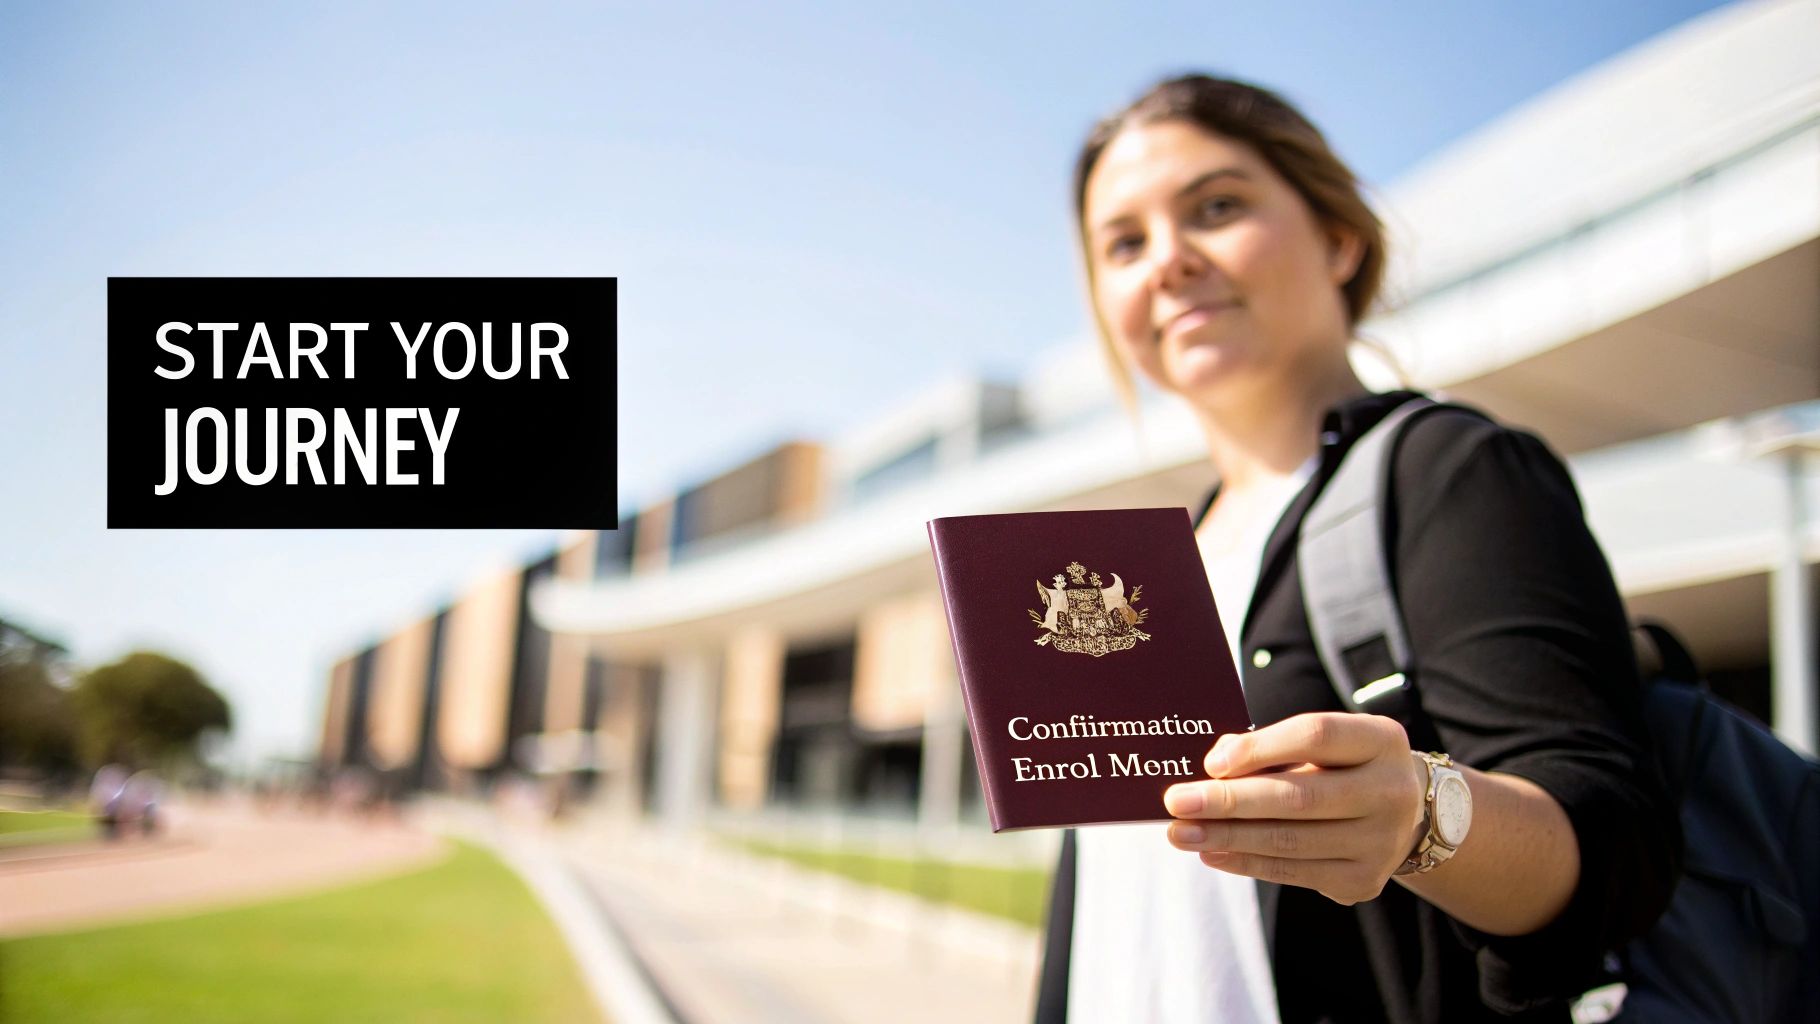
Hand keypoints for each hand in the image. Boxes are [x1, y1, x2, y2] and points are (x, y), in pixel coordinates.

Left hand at [1162, 712, 1427, 905]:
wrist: (1403, 814)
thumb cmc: (1342, 765)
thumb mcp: (1323, 743)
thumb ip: (1271, 745)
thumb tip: (1213, 766)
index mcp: (1381, 740)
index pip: (1316, 736)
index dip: (1261, 748)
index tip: (1210, 762)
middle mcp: (1391, 791)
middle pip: (1299, 797)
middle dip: (1229, 801)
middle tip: (1176, 802)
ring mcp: (1382, 842)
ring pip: (1291, 840)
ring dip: (1227, 837)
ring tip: (1181, 833)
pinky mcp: (1364, 880)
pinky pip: (1293, 872)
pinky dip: (1246, 862)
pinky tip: (1211, 852)